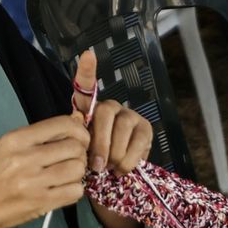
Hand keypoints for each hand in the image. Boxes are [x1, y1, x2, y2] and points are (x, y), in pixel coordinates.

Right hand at [0, 115, 89, 227]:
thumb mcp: (4, 146)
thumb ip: (37, 135)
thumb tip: (73, 123)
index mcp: (16, 139)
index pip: (62, 124)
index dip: (78, 130)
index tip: (79, 137)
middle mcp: (25, 158)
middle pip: (74, 147)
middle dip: (79, 152)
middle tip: (72, 158)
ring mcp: (34, 182)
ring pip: (77, 169)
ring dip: (77, 171)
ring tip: (66, 174)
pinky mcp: (41, 203)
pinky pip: (75, 191)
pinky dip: (74, 189)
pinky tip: (63, 188)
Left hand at [71, 50, 152, 175]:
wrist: (115, 172)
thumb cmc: (93, 160)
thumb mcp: (81, 152)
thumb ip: (81, 145)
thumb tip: (86, 153)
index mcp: (89, 109)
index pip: (86, 85)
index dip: (87, 70)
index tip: (88, 55)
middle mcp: (110, 106)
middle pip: (104, 113)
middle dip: (100, 143)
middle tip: (97, 166)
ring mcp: (130, 115)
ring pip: (122, 128)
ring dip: (115, 154)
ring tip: (110, 169)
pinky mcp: (146, 129)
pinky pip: (139, 142)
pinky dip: (129, 159)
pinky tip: (123, 169)